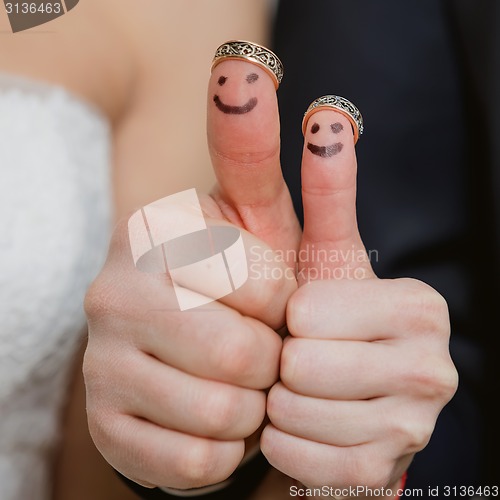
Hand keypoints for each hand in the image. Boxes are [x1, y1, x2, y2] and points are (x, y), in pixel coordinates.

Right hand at [83, 57, 300, 488]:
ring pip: (219, 411)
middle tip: (262, 352)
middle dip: (272, 360)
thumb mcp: (259, 221)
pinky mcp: (106, 425)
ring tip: (240, 386)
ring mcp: (101, 361)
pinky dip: (226, 448)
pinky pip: (196, 459)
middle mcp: (112, 290)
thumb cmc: (243, 286)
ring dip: (252, 407)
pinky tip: (214, 419)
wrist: (192, 360)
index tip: (273, 302)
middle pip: (239, 352)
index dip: (284, 303)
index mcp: (152, 232)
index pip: (257, 280)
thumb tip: (287, 90)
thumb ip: (257, 152)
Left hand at [261, 107, 458, 493]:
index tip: (302, 320)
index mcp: (417, 306)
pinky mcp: (385, 473)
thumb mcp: (321, 256)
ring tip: (300, 391)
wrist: (334, 397)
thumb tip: (331, 114)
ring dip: (280, 403)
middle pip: (302, 365)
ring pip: (297, 415)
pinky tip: (304, 426)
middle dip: (282, 363)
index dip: (286, 317)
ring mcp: (415, 427)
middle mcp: (432, 365)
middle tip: (297, 359)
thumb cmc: (323, 321)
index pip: (308, 311)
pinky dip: (286, 443)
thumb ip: (327, 190)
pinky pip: (302, 460)